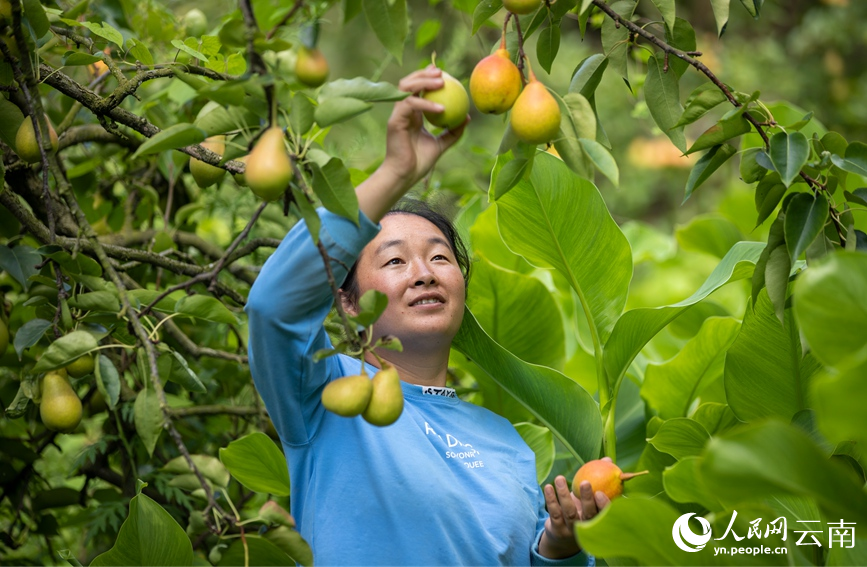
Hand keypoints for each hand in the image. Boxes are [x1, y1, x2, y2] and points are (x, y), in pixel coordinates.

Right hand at [380, 65, 467, 188]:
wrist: (405, 176)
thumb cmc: (419, 162)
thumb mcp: (440, 144)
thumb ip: (452, 131)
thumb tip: (467, 117)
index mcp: (411, 115)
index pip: (416, 89)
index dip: (426, 77)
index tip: (442, 73)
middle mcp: (403, 112)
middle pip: (408, 83)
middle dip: (423, 73)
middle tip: (441, 72)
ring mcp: (397, 115)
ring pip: (406, 88)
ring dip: (423, 81)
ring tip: (441, 82)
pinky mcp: (394, 122)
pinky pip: (410, 105)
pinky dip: (425, 104)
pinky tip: (441, 108)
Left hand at [538, 461, 611, 559]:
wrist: (563, 537)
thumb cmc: (581, 510)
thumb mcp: (589, 497)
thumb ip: (599, 478)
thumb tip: (608, 459)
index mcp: (599, 519)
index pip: (605, 514)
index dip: (604, 505)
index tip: (600, 492)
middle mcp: (588, 527)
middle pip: (589, 515)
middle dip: (587, 499)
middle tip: (585, 482)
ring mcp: (572, 530)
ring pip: (569, 512)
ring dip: (564, 494)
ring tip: (559, 478)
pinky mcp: (558, 530)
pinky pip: (555, 514)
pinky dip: (551, 500)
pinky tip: (548, 487)